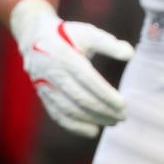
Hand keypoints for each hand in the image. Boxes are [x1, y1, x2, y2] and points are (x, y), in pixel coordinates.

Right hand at [11, 0, 132, 137]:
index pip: (88, 81)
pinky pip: (57, 114)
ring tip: (112, 123)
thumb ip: (109, 43)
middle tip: (122, 117)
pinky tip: (92, 131)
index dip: (106, 95)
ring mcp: (45, 86)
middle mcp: (53, 73)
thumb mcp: (87, 33)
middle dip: (102, 110)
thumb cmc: (67, 35)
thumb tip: (129, 54)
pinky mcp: (42, 95)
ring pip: (69, 109)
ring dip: (91, 119)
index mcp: (65, 56)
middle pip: (80, 98)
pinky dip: (74, 126)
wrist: (33, 38)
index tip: (123, 105)